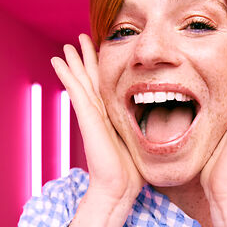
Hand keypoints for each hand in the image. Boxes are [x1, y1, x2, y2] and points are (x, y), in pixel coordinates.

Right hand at [51, 34, 144, 205]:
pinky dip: (66, 75)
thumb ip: (145, 129)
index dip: (101, 68)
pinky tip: (58, 62)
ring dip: (73, 62)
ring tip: (65, 47)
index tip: (100, 50)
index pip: (105, 86)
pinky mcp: (86, 118)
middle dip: (85, 59)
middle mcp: (99, 113)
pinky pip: (75, 90)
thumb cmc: (132, 171)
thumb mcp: (141, 142)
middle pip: (90, 79)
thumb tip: (168, 123)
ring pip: (80, 81)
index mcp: (111, 117)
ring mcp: (90, 115)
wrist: (119, 187)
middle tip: (78, 40)